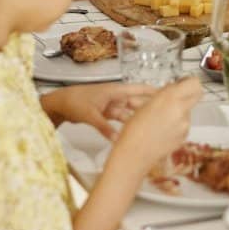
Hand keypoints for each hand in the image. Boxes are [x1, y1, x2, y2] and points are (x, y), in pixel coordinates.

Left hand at [42, 83, 156, 140]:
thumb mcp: (90, 114)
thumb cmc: (74, 101)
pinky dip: (126, 125)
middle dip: (150, 107)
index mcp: (115, 91)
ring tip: (153, 126)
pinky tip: (133, 132)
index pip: (139, 89)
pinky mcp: (106, 113)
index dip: (154, 92)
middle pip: (137, 102)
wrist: (58, 104)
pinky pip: (120, 119)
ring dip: (138, 118)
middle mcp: (116, 97)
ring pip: (129, 112)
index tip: (170, 95)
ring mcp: (111, 105)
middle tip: (165, 115)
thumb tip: (118, 140)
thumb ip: (105, 127)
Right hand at [111, 77, 201, 169]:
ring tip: (160, 118)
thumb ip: (163, 94)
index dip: (188, 82)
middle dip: (187, 94)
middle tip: (175, 97)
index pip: (194, 83)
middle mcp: (181, 110)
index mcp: (170, 98)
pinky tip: (162, 129)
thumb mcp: (145, 104)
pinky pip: (184, 124)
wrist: (134, 155)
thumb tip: (173, 87)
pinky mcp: (184, 137)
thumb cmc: (134, 130)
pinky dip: (176, 124)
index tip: (182, 83)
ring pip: (188, 110)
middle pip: (196, 95)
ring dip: (179, 110)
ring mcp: (184, 125)